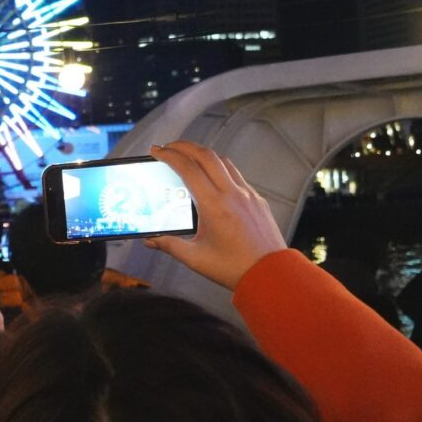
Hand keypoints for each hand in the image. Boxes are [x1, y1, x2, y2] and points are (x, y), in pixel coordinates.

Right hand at [145, 140, 285, 289]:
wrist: (271, 275)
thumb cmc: (234, 268)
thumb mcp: (195, 258)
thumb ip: (169, 245)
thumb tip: (150, 240)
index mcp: (214, 206)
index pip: (188, 169)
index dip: (169, 156)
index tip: (156, 151)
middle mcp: (232, 194)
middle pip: (206, 156)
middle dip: (183, 146)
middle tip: (167, 147)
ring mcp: (248, 194)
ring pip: (223, 161)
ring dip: (202, 155)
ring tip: (187, 158)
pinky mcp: (257, 200)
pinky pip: (236, 175)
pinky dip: (219, 169)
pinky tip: (211, 178)